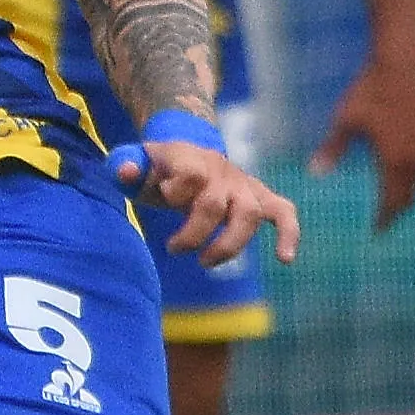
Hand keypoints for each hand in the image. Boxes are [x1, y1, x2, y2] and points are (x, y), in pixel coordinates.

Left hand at [117, 140, 301, 267]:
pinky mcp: (260, 199)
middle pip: (213, 205)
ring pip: (247, 214)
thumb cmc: (162, 168)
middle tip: (172, 247)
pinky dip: (288, 234)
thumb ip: (127, 166)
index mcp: (191, 159)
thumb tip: (125, 172)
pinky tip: (286, 258)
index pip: (191, 175)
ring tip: (205, 262)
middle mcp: (221, 173)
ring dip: (227, 245)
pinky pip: (283, 213)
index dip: (176, 191)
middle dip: (192, 234)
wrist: (191, 152)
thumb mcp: (139, 163)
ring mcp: (244, 186)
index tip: (163, 196)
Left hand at [313, 47, 414, 230]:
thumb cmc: (369, 90)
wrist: (403, 62)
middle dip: (397, 210)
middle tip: (386, 221)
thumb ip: (332, 149)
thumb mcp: (346, 120)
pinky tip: (406, 165)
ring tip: (394, 196)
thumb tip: (314, 173)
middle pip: (409, 196)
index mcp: (394, 160)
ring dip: (408, 190)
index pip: (391, 202)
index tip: (376, 232)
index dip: (384, 219)